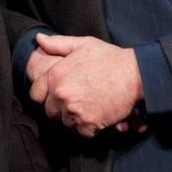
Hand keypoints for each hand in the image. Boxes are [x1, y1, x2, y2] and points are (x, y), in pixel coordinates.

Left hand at [28, 34, 142, 136]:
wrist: (135, 74)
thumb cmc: (109, 57)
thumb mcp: (82, 44)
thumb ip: (57, 44)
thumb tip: (39, 39)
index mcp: (55, 75)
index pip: (35, 94)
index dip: (45, 95)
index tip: (56, 94)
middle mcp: (61, 94)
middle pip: (50, 111)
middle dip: (60, 108)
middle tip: (76, 100)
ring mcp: (74, 110)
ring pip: (65, 122)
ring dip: (74, 118)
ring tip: (88, 105)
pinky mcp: (89, 123)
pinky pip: (81, 132)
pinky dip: (88, 127)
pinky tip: (97, 114)